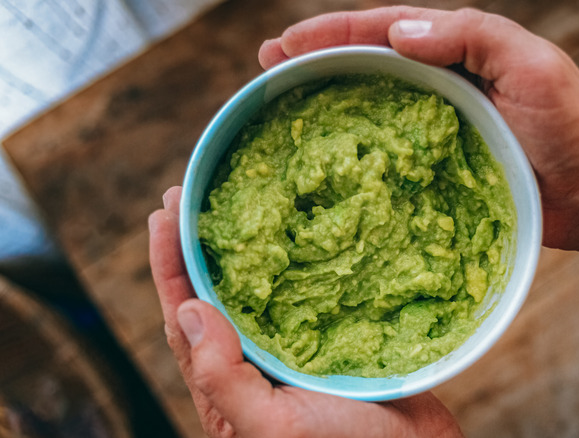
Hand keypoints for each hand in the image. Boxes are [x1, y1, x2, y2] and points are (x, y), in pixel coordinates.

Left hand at [148, 186, 462, 437]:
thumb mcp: (272, 424)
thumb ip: (224, 378)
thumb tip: (190, 309)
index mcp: (228, 387)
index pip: (186, 318)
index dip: (170, 264)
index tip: (164, 214)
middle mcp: (254, 363)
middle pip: (214, 295)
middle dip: (196, 246)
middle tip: (187, 195)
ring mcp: (291, 349)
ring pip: (255, 291)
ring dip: (239, 249)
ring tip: (227, 206)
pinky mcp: (329, 338)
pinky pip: (300, 293)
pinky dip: (290, 263)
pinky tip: (292, 236)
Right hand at [258, 6, 578, 249]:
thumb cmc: (572, 128)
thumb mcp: (531, 66)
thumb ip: (471, 37)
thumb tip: (398, 32)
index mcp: (458, 52)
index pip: (384, 31)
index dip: (332, 34)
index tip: (284, 43)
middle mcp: (440, 85)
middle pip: (367, 66)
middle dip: (316, 62)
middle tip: (266, 69)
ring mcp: (436, 130)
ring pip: (370, 110)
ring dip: (326, 105)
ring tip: (279, 107)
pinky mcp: (437, 170)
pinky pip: (388, 158)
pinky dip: (354, 156)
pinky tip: (326, 164)